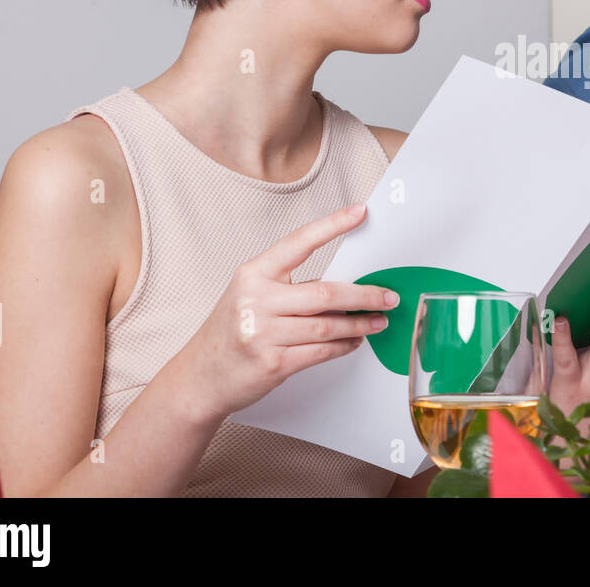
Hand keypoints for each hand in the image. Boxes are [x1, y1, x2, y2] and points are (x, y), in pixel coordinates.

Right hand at [177, 204, 399, 422]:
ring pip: (327, 327)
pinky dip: (343, 347)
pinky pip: (320, 352)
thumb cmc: (232, 331)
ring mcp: (263, 333)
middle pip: (325, 294)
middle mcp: (256, 300)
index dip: (332, 225)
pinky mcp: (272, 363)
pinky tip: (354, 342)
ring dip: (359, 325)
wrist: (201, 376)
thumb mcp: (251, 296)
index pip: (299, 241)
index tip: (360, 213)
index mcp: (253, 274)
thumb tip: (344, 285)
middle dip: (364, 296)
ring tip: (377, 322)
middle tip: (388, 296)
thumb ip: (289, 287)